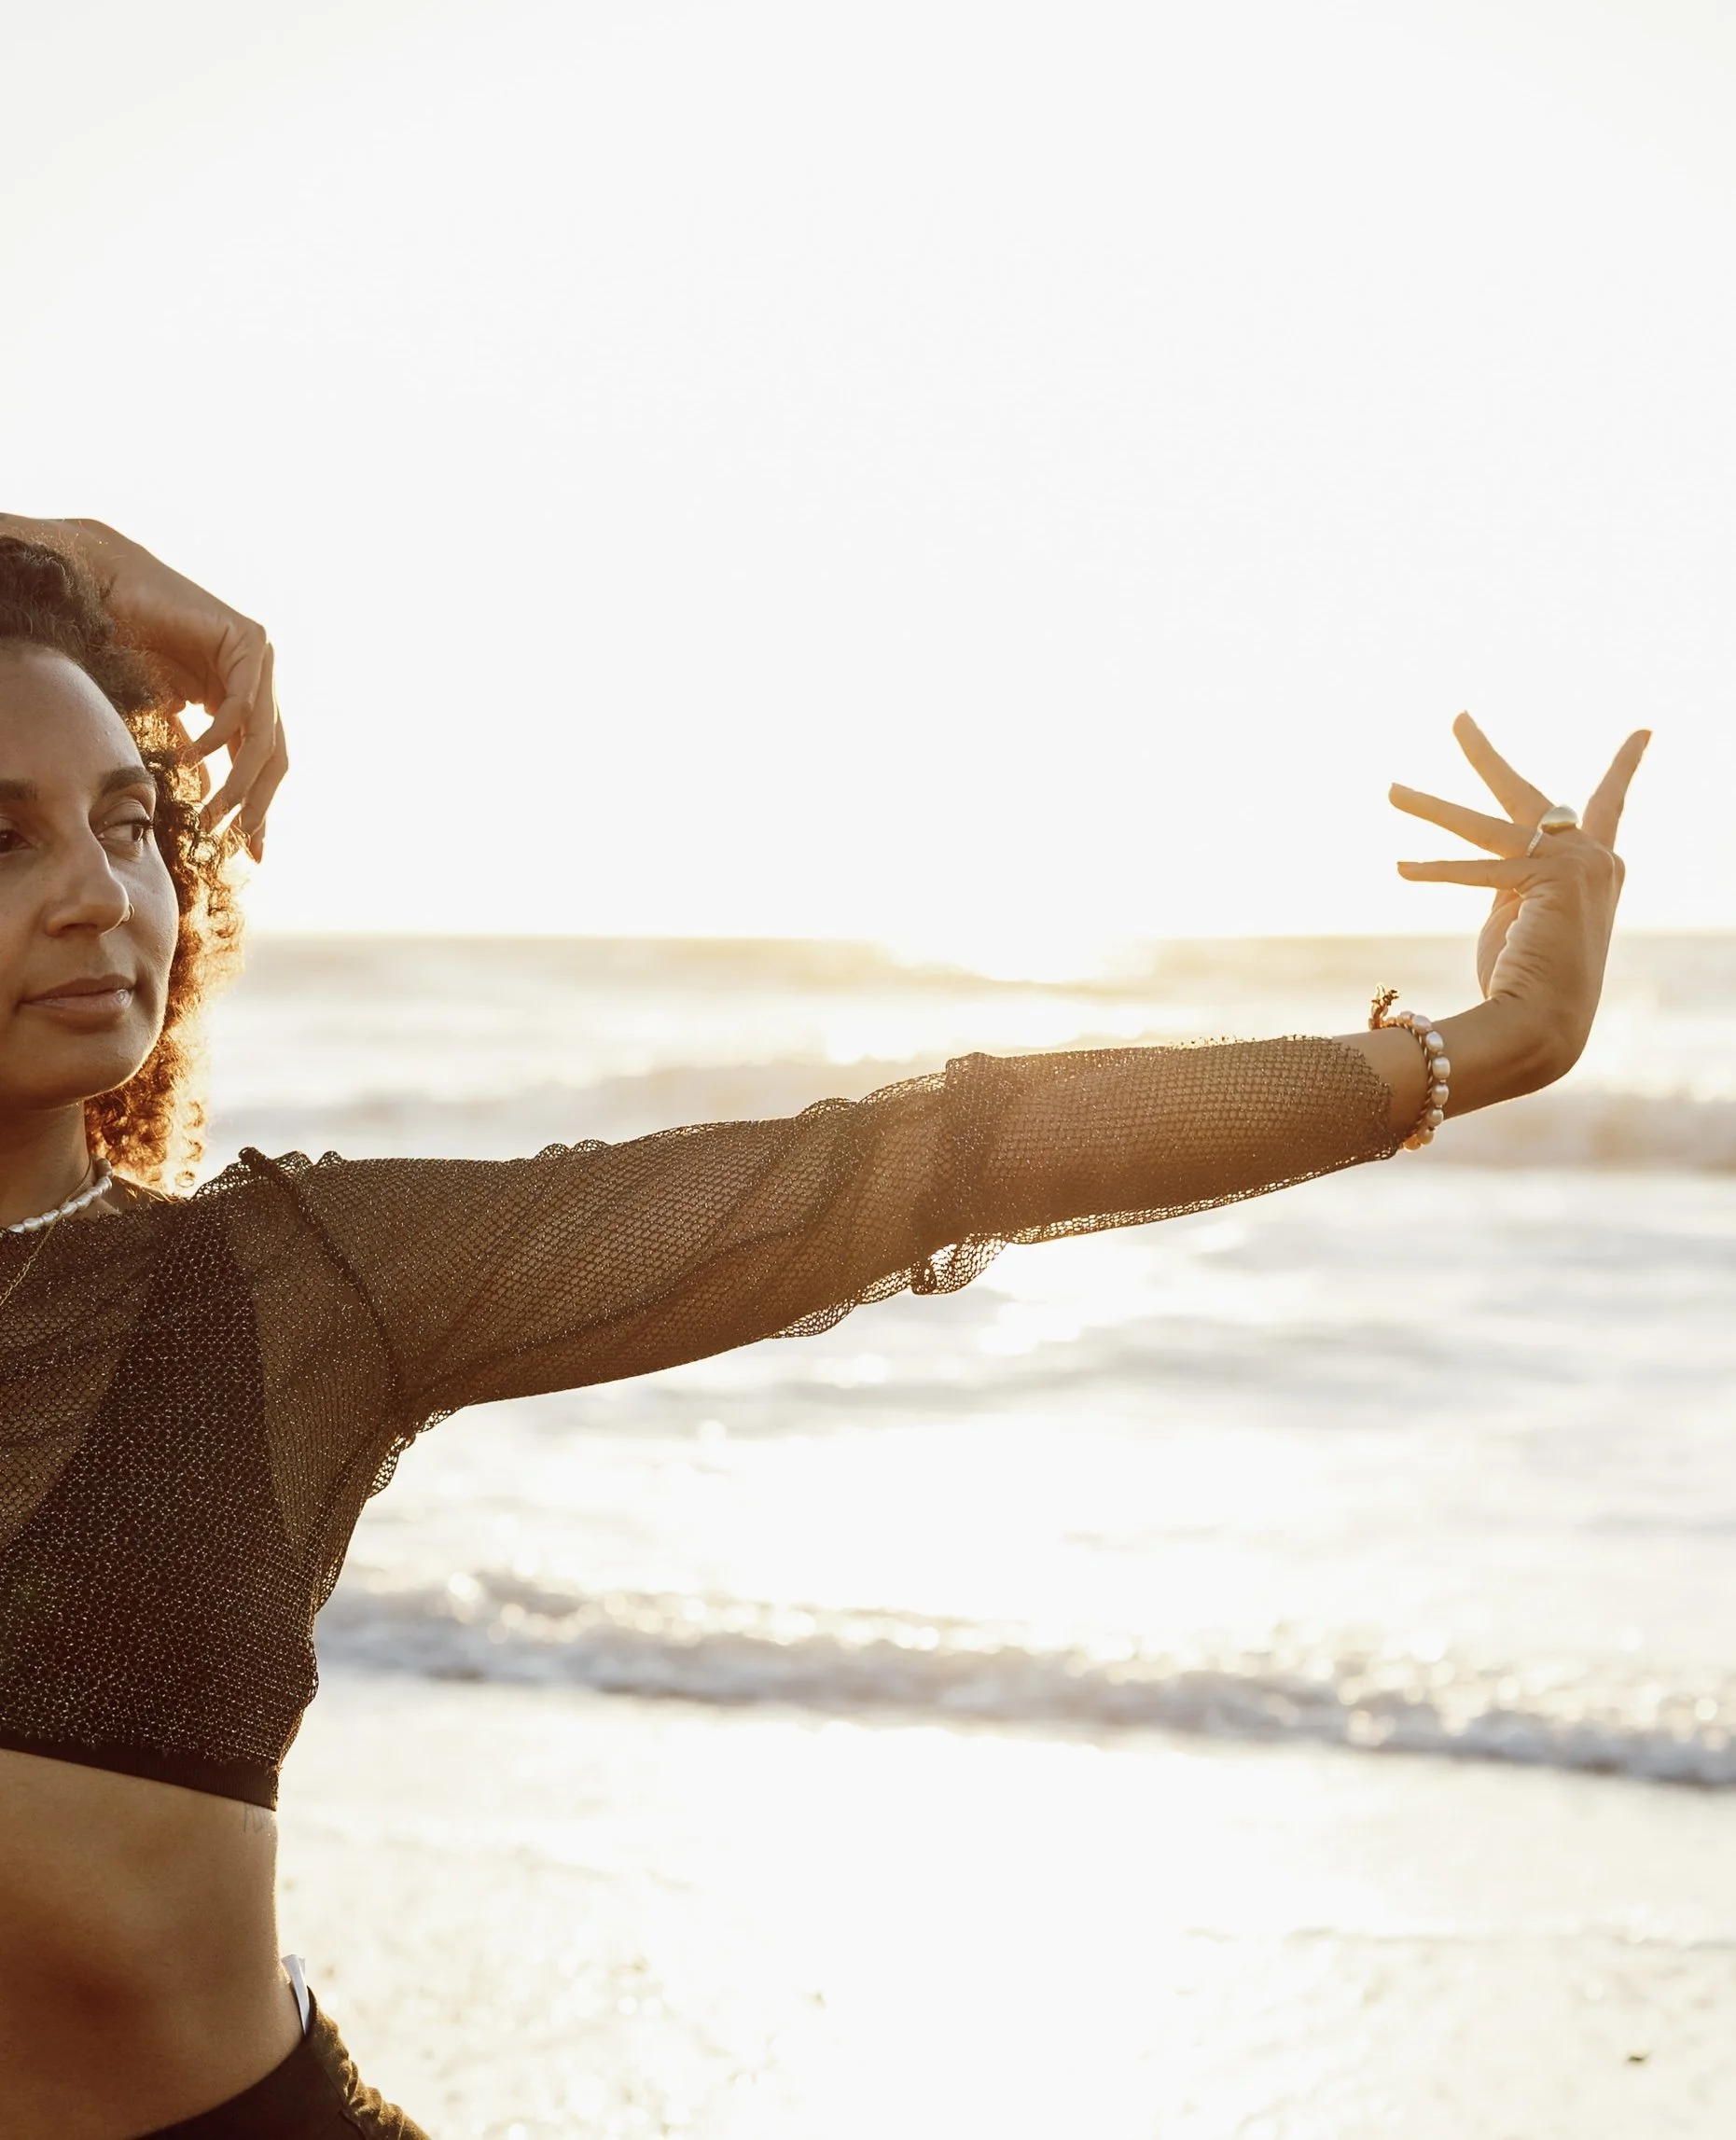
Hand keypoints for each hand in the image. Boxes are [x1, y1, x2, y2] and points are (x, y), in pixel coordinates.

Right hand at [2, 516, 286, 860]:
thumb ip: (196, 754)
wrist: (110, 590)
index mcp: (244, 699)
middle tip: (232, 840)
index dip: (261, 809)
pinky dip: (216, 739)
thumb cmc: (130, 646)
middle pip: (274, 758)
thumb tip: (215, 805)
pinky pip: (239, 707)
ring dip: (238, 784)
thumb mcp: (167, 712)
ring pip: (262, 739)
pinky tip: (189, 758)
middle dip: (256, 805)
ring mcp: (260, 659)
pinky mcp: (250, 640)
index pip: (263, 763)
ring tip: (212, 814)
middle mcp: (260, 681)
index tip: (253, 853)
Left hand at [1387, 713, 1648, 1105]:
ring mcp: (1574, 867)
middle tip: (1456, 717)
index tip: (1644, 729)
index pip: (1609, 805)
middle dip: (1485, 754)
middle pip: (1529, 792)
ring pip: (1484, 826)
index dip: (1625, 766)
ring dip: (1430, 807)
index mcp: (1597, 870)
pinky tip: (1401, 866)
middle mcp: (1594, 861)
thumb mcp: (1517, 918)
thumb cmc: (1525, 984)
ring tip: (1389, 790)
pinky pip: (1477, 870)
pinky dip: (1436, 871)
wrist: (1543, 1029)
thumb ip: (1510, 879)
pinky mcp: (1546, 881)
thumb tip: (1482, 859)